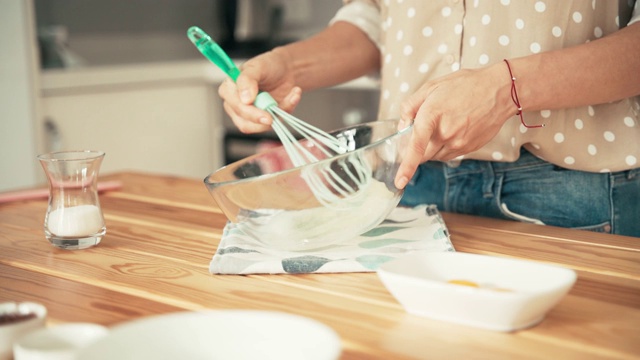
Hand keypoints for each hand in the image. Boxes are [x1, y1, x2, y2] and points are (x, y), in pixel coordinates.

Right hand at [217, 48, 301, 133]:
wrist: (286, 70)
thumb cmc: (268, 65)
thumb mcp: (258, 66)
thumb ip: (247, 79)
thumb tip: (245, 99)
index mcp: (229, 89)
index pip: (236, 107)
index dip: (250, 113)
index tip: (264, 113)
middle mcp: (236, 104)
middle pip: (245, 124)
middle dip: (264, 120)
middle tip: (278, 112)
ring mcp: (250, 115)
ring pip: (260, 127)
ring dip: (279, 114)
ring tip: (291, 96)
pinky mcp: (264, 120)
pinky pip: (274, 124)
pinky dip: (286, 111)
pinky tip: (293, 97)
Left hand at [394, 63, 513, 188]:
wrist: (499, 91)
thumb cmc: (464, 85)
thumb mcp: (432, 87)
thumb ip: (410, 106)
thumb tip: (402, 126)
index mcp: (432, 115)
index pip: (415, 147)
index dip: (406, 167)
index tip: (399, 182)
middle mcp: (445, 133)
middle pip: (422, 156)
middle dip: (416, 149)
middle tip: (421, 131)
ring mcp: (459, 143)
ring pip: (435, 156)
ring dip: (431, 147)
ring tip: (442, 124)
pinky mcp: (468, 148)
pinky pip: (448, 155)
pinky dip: (444, 147)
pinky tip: (452, 129)